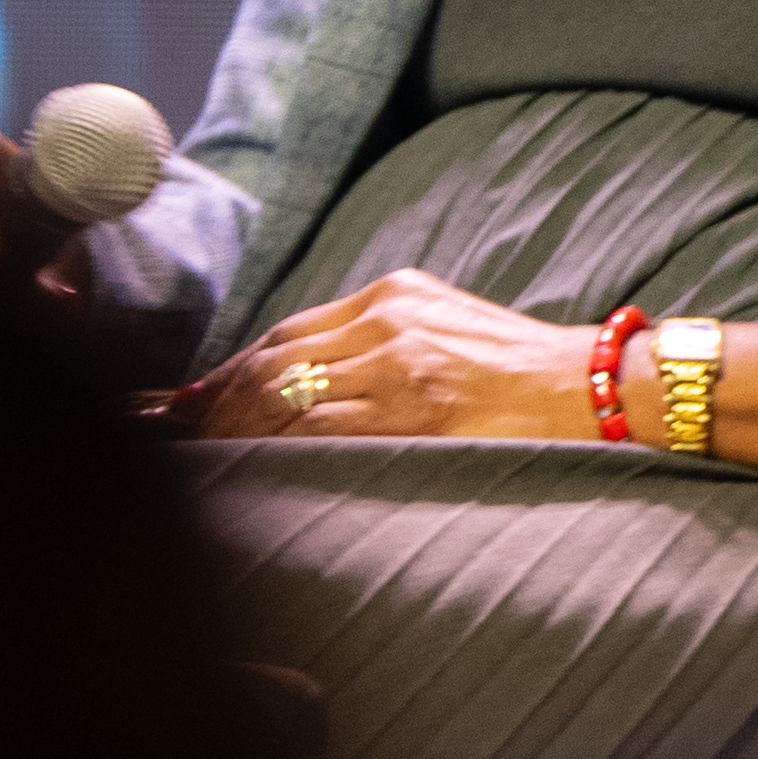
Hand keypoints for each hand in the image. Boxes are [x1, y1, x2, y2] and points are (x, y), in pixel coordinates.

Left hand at [198, 269, 600, 442]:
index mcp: (396, 292)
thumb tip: (300, 379)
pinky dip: (274, 450)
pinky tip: (249, 466)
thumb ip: (381, 337)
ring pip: (286, 395)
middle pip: (274, 358)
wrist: (585, 386)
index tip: (192, 397)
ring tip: (199, 454)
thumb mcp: (445, 325)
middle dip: (215, 398)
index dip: (231, 368)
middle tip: (171, 429)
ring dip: (233, 428)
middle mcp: (390, 320)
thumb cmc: (518, 368)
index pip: (289, 331)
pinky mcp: (410, 409)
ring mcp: (398, 364)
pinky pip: (318, 432)